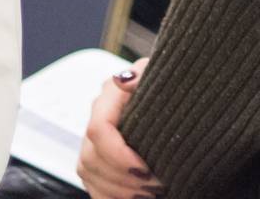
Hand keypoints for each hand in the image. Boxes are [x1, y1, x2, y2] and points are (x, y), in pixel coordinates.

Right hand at [77, 59, 159, 197]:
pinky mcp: (94, 161)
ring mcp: (91, 139)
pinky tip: (135, 196)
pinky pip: (92, 186)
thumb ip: (141, 75)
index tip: (146, 169)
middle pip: (92, 158)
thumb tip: (123, 80)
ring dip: (120, 190)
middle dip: (123, 179)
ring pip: (89, 174)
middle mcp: (96, 117)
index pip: (98, 129)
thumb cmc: (167, 84)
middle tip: (156, 185)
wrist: (170, 95)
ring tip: (150, 192)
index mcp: (110, 94)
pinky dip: (112, 196)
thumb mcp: (160, 74)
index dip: (119, 155)